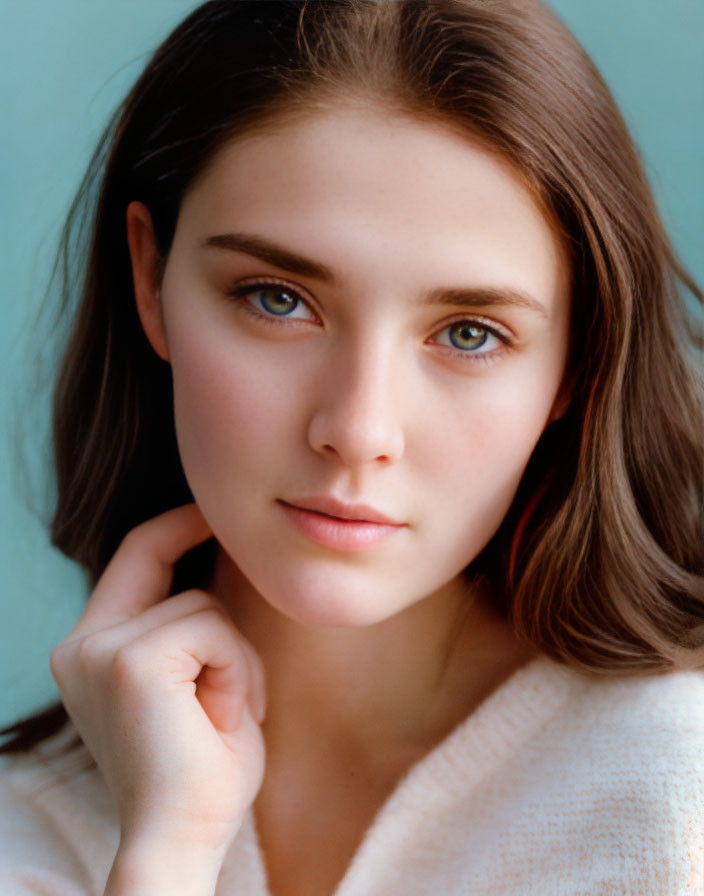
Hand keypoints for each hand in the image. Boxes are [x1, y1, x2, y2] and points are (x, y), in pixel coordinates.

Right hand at [50, 504, 266, 858]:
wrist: (182, 841)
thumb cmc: (201, 769)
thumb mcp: (193, 684)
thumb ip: (190, 629)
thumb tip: (224, 571)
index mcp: (90, 648)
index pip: (134, 556)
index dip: (176, 525)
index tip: (215, 512)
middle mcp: (82, 643)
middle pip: (160, 561)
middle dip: (213, 617)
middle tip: (228, 701)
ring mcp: (100, 648)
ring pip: (203, 606)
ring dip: (235, 660)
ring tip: (225, 716)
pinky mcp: (131, 660)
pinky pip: (214, 630)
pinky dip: (237, 671)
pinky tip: (225, 717)